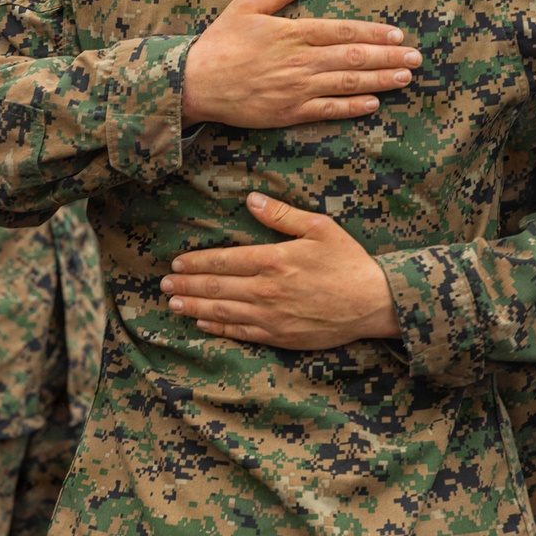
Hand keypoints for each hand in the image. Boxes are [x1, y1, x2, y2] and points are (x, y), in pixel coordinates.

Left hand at [160, 192, 400, 348]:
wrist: (373, 303)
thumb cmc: (348, 262)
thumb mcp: (320, 227)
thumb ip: (282, 215)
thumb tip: (251, 199)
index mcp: (273, 260)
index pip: (224, 260)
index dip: (197, 262)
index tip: (177, 262)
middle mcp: (266, 291)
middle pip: (216, 286)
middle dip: (187, 284)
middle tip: (163, 284)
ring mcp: (271, 317)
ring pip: (222, 312)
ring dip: (194, 306)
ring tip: (173, 303)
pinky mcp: (279, 337)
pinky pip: (240, 333)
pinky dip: (217, 328)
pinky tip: (202, 322)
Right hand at [183, 0, 420, 127]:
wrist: (195, 83)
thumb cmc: (218, 43)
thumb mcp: (245, 8)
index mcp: (292, 32)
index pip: (343, 31)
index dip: (373, 33)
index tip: (398, 35)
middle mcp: (300, 60)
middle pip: (353, 56)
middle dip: (388, 57)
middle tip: (417, 58)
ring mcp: (297, 88)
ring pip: (347, 82)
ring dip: (380, 80)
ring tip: (405, 78)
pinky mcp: (289, 112)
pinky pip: (329, 109)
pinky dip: (353, 107)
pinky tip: (374, 103)